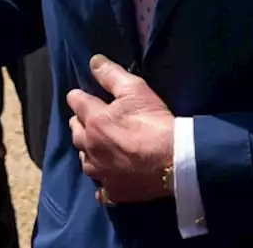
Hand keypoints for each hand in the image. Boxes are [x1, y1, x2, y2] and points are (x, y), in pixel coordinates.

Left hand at [66, 54, 173, 204]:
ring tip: (98, 146)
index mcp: (94, 120)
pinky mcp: (114, 190)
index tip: (86, 96)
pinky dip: (102, 180)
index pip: (75, 101)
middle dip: (81, 122)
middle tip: (92, 119)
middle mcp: (91, 146)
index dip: (80, 96)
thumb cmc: (155, 122)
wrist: (177, 160)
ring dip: (88, 150)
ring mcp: (101, 171)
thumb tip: (93, 61)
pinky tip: (107, 177)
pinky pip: (100, 188)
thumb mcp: (135, 89)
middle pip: (75, 131)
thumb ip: (111, 74)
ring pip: (84, 159)